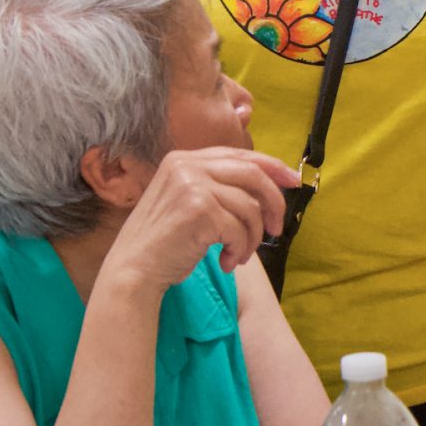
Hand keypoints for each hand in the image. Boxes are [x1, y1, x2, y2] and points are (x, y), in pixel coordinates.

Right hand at [100, 148, 296, 296]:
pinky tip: (226, 262)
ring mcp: (192, 185)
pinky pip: (240, 229)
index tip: (293, 181)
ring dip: (252, 237)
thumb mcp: (187, 201)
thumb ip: (218, 186)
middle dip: (273, 202)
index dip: (272, 167)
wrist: (133, 270)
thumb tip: (269, 184)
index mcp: (184, 158)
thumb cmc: (164, 243)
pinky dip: (240, 250)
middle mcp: (187, 165)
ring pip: (249, 207)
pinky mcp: (200, 209)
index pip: (240, 155)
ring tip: (238, 255)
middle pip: (253, 174)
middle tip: (277, 229)